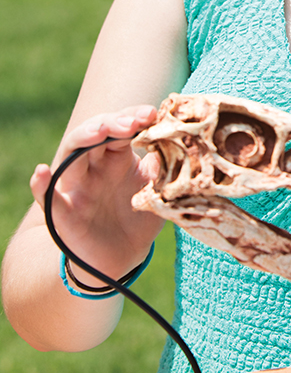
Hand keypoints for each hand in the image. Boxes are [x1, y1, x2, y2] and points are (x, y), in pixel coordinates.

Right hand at [30, 105, 163, 280]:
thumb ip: (161, 169)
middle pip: (94, 134)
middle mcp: (94, 167)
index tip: (151, 114)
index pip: (121, 127)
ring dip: (83, 140)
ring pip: (71, 156)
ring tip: (98, 132)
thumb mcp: (156, 191)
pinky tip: (41, 172)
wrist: (124, 258)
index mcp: (118, 157)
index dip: (133, 117)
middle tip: (133, 123)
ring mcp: (77, 188)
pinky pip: (46, 199)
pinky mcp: (63, 215)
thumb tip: (168, 144)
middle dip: (112, 123)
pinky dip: (40, 186)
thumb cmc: (139, 217)